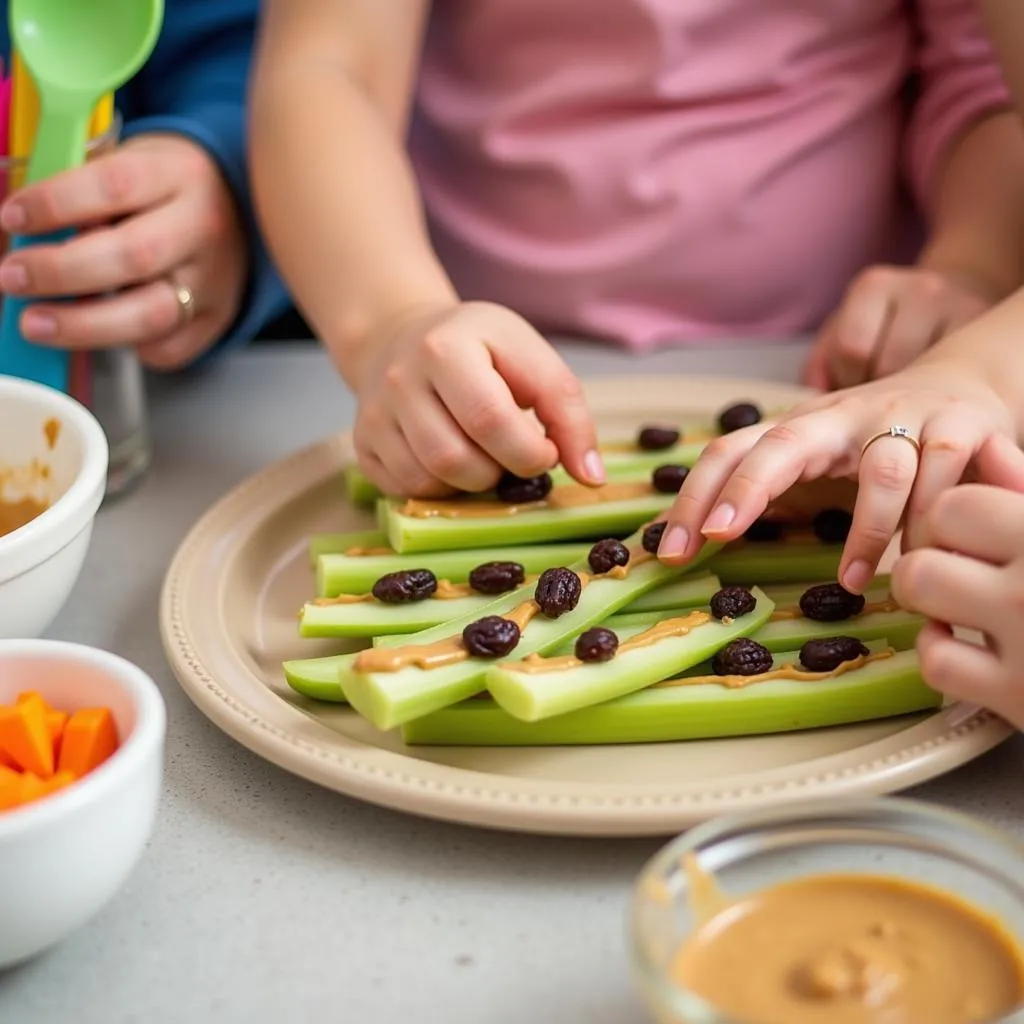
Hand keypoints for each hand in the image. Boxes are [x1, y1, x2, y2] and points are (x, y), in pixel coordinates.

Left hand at [0, 133, 247, 370]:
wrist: (235, 211)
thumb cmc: (162, 188)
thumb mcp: (126, 163)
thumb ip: (79, 192)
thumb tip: (16, 230)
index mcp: (177, 174)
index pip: (114, 185)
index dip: (56, 204)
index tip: (12, 217)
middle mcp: (202, 228)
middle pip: (133, 256)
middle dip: (61, 271)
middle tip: (12, 278)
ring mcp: (213, 280)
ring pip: (150, 313)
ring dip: (83, 324)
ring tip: (35, 323)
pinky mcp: (216, 319)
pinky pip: (167, 346)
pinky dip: (126, 346)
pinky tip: (99, 330)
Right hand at [350, 300, 603, 497]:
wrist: (403, 336)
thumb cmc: (480, 349)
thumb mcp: (531, 358)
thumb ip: (569, 413)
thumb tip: (591, 478)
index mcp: (445, 347)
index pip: (489, 419)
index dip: (528, 452)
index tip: (544, 450)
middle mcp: (399, 380)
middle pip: (454, 460)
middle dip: (498, 473)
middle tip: (511, 455)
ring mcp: (373, 415)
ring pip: (427, 482)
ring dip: (469, 485)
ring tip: (482, 456)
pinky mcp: (362, 445)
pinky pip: (405, 491)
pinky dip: (440, 490)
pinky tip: (452, 460)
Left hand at [656, 361, 1023, 591]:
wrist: (965, 385)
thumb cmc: (872, 441)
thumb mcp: (814, 461)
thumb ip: (771, 494)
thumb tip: (699, 545)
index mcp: (798, 427)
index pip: (731, 452)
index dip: (698, 496)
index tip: (673, 548)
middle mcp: (841, 415)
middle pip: (784, 442)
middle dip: (746, 488)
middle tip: (720, 535)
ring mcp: (903, 417)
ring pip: (883, 471)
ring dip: (868, 532)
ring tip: (853, 582)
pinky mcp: (962, 429)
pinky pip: (946, 479)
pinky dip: (934, 523)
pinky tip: (925, 556)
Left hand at [804, 265, 995, 390]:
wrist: (952, 296)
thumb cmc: (883, 326)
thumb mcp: (843, 333)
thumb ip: (819, 367)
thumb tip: (811, 401)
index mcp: (874, 285)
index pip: (851, 348)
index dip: (847, 375)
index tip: (855, 378)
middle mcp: (921, 289)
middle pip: (888, 364)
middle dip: (876, 389)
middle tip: (880, 392)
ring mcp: (962, 307)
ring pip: (924, 378)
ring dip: (907, 395)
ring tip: (904, 391)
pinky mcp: (986, 331)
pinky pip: (955, 379)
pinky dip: (936, 392)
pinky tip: (930, 389)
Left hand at [892, 481, 1023, 729]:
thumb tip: (988, 448)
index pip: (954, 506)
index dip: (947, 521)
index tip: (964, 538)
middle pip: (923, 548)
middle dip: (927, 560)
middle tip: (959, 574)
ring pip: (919, 590)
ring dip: (928, 602)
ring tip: (963, 609)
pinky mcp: (1018, 695)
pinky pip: (937, 662)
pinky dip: (944, 657)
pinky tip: (975, 653)